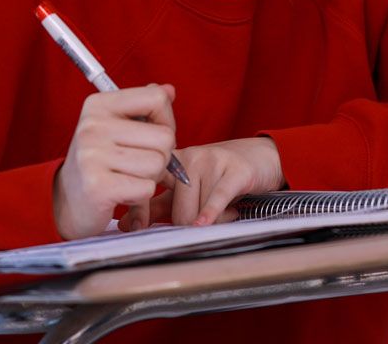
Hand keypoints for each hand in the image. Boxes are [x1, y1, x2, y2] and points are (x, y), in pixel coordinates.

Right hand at [52, 83, 177, 239]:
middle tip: (138, 163)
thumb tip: (169, 90)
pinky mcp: (98, 187)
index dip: (166, 120)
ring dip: (150, 177)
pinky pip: (147, 188)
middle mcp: (92, 126)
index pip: (157, 98)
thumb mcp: (117, 125)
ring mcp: (93, 155)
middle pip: (165, 137)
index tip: (151, 134)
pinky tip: (122, 192)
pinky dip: (141, 195)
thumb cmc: (100, 160)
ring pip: (158, 164)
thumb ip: (144, 106)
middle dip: (161, 155)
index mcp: (98, 104)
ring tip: (128, 177)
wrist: (68, 200)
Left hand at [119, 136, 285, 230]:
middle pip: (177, 212)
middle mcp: (189, 159)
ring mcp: (211, 162)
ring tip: (227, 212)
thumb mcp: (189, 188)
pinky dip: (211, 214)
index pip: (149, 189)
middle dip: (190, 226)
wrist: (263, 156)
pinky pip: (217, 198)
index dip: (140, 211)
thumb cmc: (222, 175)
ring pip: (197, 212)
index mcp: (173, 162)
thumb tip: (125, 225)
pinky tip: (207, 223)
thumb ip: (161, 206)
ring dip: (213, 223)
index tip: (133, 230)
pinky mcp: (234, 170)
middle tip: (208, 221)